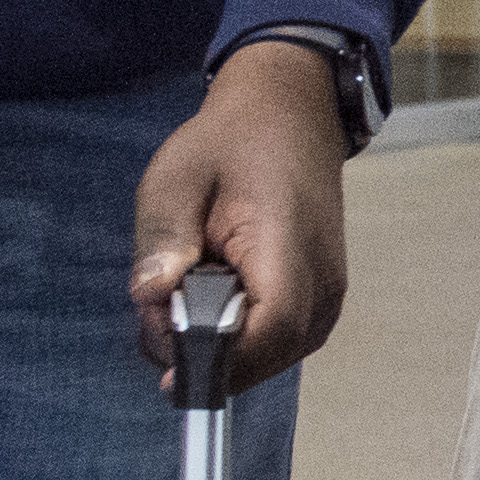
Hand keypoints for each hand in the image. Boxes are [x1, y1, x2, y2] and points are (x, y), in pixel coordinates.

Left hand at [130, 39, 353, 391]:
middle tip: (158, 309)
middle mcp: (323, 279)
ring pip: (273, 358)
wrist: (289, 117)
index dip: (219, 357)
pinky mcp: (323, 301)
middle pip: (268, 355)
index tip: (168, 361)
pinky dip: (239, 338)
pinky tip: (210, 302)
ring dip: (221, 348)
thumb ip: (163, 235)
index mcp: (289, 242)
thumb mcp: (177, 176)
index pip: (271, 326)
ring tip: (182, 297)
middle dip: (205, 353)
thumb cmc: (231, 143)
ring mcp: (329, 295)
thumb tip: (150, 295)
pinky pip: (279, 343)